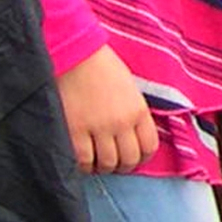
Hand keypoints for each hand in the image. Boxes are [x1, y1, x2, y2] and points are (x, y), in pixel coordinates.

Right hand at [57, 46, 159, 174]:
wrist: (72, 54)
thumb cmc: (100, 66)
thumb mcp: (128, 87)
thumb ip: (132, 112)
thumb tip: (133, 137)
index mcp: (138, 110)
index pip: (149, 146)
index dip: (141, 158)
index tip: (133, 158)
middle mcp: (121, 122)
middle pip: (128, 159)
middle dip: (122, 166)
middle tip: (113, 163)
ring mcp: (98, 128)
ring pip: (107, 164)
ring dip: (102, 167)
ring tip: (96, 161)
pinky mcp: (74, 131)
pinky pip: (83, 161)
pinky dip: (84, 165)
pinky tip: (82, 159)